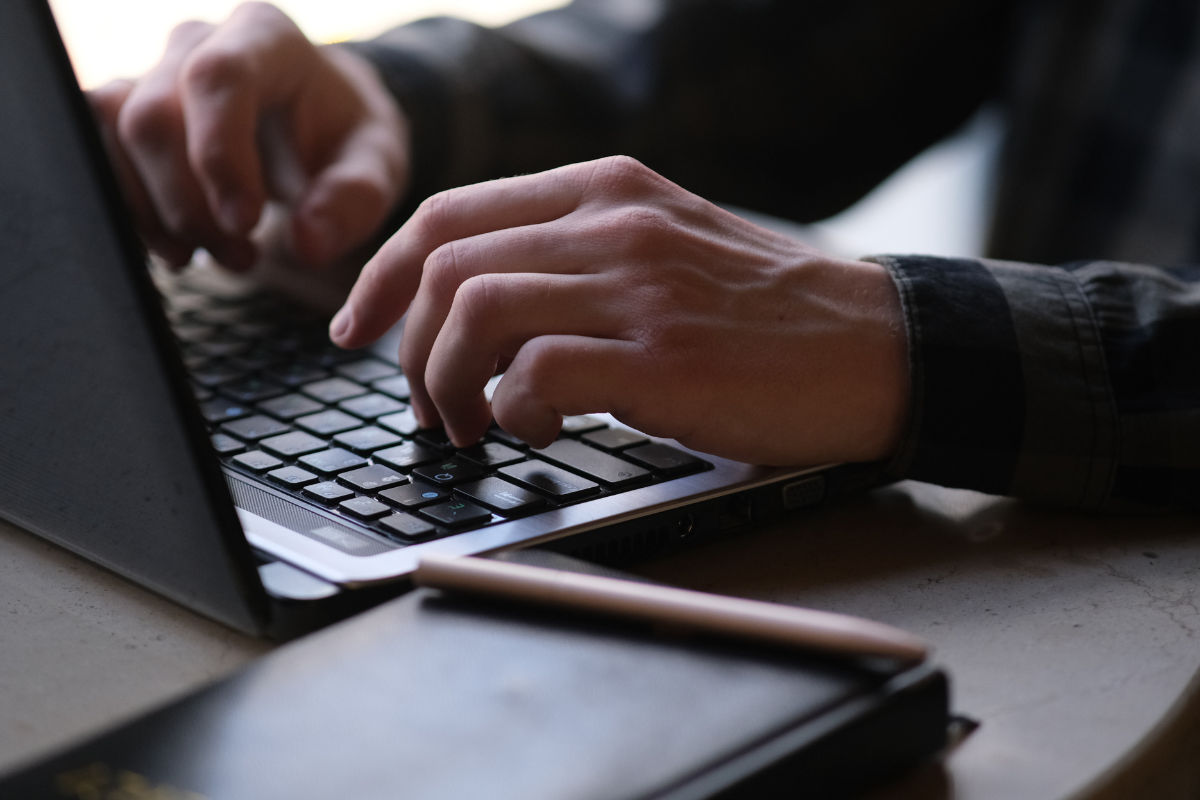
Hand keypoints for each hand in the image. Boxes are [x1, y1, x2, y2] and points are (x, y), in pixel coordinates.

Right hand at [87, 2, 407, 270]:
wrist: (318, 129)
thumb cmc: (345, 140)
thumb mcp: (376, 167)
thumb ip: (354, 200)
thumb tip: (310, 244)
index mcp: (267, 39)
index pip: (219, 77)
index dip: (219, 154)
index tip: (244, 223)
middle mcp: (199, 45)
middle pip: (154, 116)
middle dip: (189, 204)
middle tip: (242, 259)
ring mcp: (156, 75)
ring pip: (114, 136)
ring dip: (154, 214)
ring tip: (214, 256)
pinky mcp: (128, 112)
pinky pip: (98, 154)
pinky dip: (132, 212)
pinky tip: (178, 247)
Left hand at [331, 156, 908, 465]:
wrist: (877, 346)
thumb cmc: (765, 313)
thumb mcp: (666, 245)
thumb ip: (576, 254)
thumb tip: (477, 309)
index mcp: (606, 189)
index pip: (449, 213)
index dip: (382, 274)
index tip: (358, 327)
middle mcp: (614, 223)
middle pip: (447, 265)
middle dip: (409, 348)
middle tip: (429, 405)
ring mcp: (639, 286)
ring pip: (475, 311)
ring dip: (449, 382)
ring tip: (477, 425)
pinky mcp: (662, 357)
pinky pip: (535, 372)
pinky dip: (514, 409)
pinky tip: (542, 428)